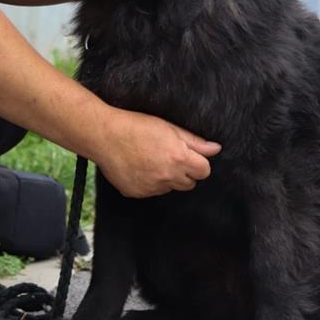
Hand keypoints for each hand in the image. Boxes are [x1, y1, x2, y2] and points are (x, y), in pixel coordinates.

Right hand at [97, 108, 220, 197]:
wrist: (104, 136)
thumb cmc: (137, 126)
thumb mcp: (169, 128)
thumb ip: (195, 141)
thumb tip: (216, 149)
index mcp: (179, 158)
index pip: (204, 171)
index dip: (199, 163)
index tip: (190, 155)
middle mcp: (167, 177)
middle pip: (189, 183)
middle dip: (185, 172)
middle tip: (170, 156)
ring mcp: (151, 187)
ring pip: (170, 188)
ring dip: (167, 178)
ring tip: (152, 159)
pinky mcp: (137, 193)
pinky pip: (152, 191)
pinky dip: (150, 182)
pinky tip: (140, 167)